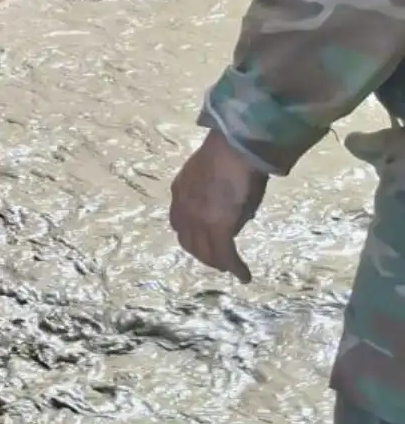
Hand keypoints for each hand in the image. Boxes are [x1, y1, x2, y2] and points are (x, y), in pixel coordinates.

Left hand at [168, 128, 269, 283]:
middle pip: (188, 241)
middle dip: (202, 253)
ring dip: (217, 262)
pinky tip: (244, 275)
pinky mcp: (218, 228)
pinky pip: (225, 255)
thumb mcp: (211, 175)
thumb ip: (213, 194)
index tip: (203, 241)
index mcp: (180, 191)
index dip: (191, 235)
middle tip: (217, 260)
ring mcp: (198, 219)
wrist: (235, 148)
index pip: (180, 222)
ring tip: (229, 268)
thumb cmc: (229, 154)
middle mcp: (183, 208)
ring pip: (204, 251)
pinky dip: (234, 267)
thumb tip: (229, 212)